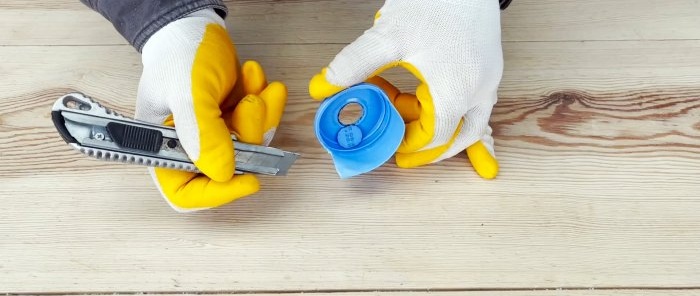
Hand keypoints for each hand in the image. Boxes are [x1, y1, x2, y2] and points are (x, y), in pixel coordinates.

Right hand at [135, 9, 286, 211]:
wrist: (193, 24)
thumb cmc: (180, 55)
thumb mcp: (189, 92)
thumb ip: (203, 134)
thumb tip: (223, 174)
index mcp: (163, 149)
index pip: (185, 192)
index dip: (215, 194)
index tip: (249, 179)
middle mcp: (188, 147)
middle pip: (227, 168)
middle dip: (248, 137)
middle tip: (253, 105)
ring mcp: (213, 134)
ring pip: (249, 145)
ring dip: (260, 116)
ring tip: (257, 86)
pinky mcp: (233, 119)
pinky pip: (258, 123)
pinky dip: (264, 102)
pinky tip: (254, 76)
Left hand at [309, 0, 502, 178]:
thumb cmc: (437, 1)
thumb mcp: (388, 37)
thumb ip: (354, 65)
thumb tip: (323, 86)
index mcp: (457, 91)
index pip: (434, 136)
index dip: (409, 146)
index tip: (390, 146)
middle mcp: (480, 90)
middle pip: (461, 136)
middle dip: (431, 148)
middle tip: (406, 150)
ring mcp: (489, 77)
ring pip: (470, 119)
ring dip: (440, 125)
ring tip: (406, 113)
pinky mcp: (489, 65)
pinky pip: (474, 100)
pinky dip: (450, 106)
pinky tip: (422, 92)